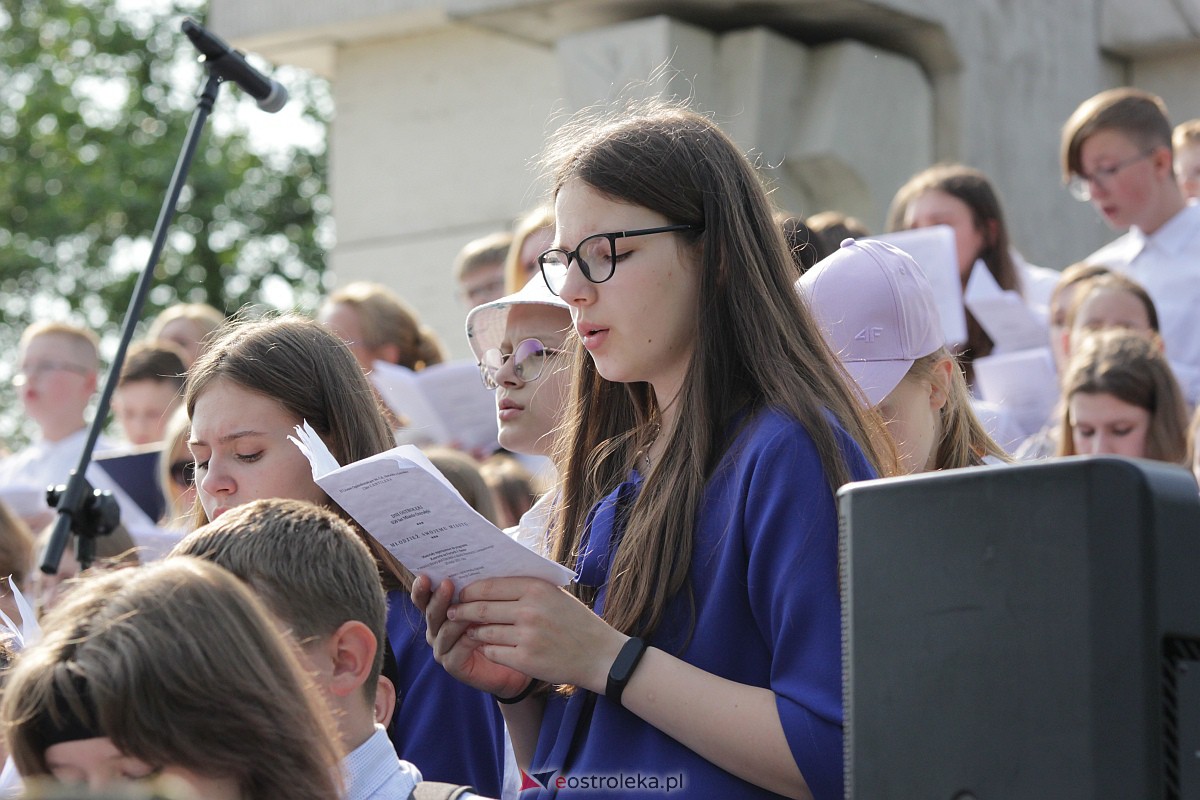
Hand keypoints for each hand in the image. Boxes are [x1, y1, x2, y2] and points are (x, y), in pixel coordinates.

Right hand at [412, 574, 530, 697]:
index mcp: (439, 612)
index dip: (421, 589)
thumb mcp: (486, 601)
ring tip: (470, 607)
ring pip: (444, 630)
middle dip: (439, 598)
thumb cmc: (499, 623)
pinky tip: (481, 630)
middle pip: (431, 613)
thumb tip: (475, 562)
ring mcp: (442, 648)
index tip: (423, 577)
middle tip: (447, 584)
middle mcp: (435, 630)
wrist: (512, 655)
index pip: (423, 599)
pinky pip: (458, 648)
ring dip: (457, 617)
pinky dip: (469, 639)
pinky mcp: (452, 664)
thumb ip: (476, 588)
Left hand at [449, 576, 627, 693]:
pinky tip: (486, 647)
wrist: (599, 655)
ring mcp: (526, 636)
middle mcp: (530, 610)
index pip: (490, 586)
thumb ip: (525, 588)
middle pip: (481, 608)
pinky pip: (493, 652)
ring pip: (484, 631)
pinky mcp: (525, 660)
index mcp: (536, 588)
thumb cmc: (575, 622)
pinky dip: (486, 649)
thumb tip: (488, 584)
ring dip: (472, 632)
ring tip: (468, 631)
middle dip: (461, 611)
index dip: (469, 591)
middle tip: (452, 612)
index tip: (460, 594)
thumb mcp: (555, 595)